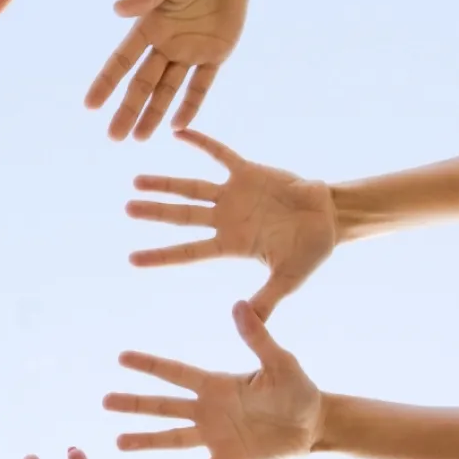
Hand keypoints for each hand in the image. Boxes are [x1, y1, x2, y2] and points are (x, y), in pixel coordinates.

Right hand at [85, 0, 254, 139]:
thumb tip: (117, 10)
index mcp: (148, 26)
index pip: (122, 61)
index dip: (106, 83)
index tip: (90, 105)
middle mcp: (165, 44)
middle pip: (142, 84)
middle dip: (128, 110)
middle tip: (113, 137)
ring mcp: (189, 51)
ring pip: (167, 90)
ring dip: (153, 114)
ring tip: (138, 139)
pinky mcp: (215, 54)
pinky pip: (201, 85)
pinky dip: (191, 105)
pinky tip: (179, 126)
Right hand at [105, 302, 322, 458]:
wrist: (316, 424)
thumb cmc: (300, 389)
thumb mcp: (280, 362)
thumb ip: (257, 338)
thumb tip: (239, 304)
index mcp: (217, 385)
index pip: (175, 373)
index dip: (149, 366)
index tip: (121, 358)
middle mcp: (208, 410)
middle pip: (163, 407)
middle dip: (134, 404)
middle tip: (105, 401)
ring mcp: (215, 437)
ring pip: (172, 439)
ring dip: (146, 441)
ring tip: (118, 443)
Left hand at [125, 130, 337, 317]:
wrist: (331, 218)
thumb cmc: (310, 251)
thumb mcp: (288, 280)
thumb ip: (267, 300)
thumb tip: (253, 325)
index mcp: (231, 244)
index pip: (188, 252)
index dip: (161, 255)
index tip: (132, 259)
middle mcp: (225, 219)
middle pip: (182, 216)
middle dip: (155, 212)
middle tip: (127, 208)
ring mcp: (234, 195)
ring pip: (192, 188)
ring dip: (166, 184)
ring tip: (137, 180)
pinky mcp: (248, 172)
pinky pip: (220, 154)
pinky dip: (201, 143)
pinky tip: (178, 133)